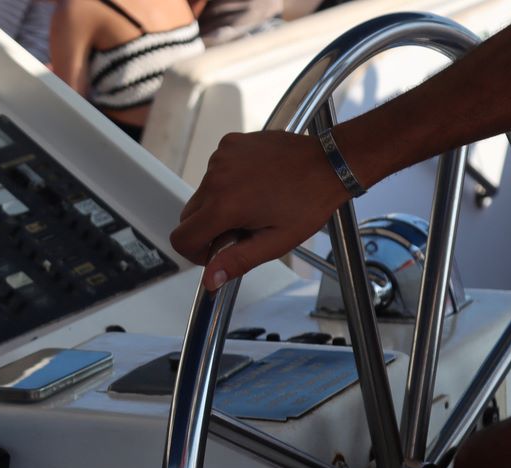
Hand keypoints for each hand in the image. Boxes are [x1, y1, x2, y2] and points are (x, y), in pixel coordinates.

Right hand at [170, 131, 352, 290]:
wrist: (329, 162)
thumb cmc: (310, 200)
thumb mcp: (276, 241)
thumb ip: (237, 261)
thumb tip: (210, 280)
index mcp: (225, 205)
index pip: (182, 238)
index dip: (195, 252)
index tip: (216, 252)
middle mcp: (216, 178)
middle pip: (188, 216)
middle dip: (208, 228)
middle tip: (241, 229)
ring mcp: (221, 157)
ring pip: (202, 194)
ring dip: (218, 204)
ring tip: (253, 203)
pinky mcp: (229, 144)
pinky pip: (214, 172)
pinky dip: (226, 181)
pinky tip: (253, 183)